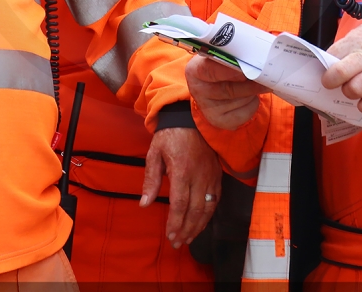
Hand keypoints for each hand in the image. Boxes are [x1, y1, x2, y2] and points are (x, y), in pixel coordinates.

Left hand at [141, 127, 221, 248]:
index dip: (176, 223)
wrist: (190, 118)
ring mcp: (211, 176)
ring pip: (208, 208)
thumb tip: (145, 204)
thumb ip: (150, 180)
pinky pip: (215, 199)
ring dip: (198, 226)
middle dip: (186, 230)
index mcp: (182, 171)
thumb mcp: (154, 154)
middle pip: (195, 211)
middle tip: (178, 243)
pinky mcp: (217, 175)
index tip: (170, 236)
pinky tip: (202, 223)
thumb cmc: (169, 136)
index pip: (180, 204)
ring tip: (189, 238)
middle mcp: (199, 176)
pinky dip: (209, 214)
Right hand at [185, 54, 265, 129]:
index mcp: (195, 70)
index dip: (229, 72)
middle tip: (266, 78)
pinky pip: (244, 114)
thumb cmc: (221, 65)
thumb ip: (233, 56)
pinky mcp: (218, 121)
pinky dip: (252, 105)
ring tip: (256, 84)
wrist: (213, 84)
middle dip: (251, 84)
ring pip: (240, 101)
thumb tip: (254, 58)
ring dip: (253, 92)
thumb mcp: (222, 55)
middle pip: (229, 90)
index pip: (210, 71)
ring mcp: (207, 108)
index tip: (245, 71)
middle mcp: (198, 90)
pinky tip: (249, 97)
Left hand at [322, 21, 361, 113]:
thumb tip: (322, 71)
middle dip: (336, 83)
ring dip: (350, 93)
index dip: (328, 74)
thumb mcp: (352, 40)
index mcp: (353, 46)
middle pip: (343, 74)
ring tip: (352, 89)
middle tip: (338, 84)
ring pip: (357, 90)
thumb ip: (338, 54)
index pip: (334, 60)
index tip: (326, 78)